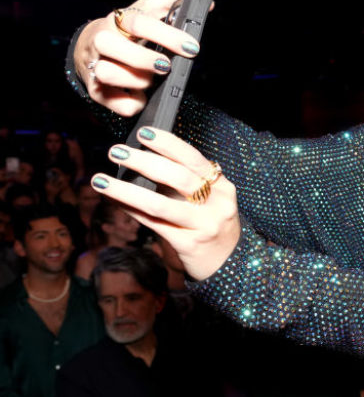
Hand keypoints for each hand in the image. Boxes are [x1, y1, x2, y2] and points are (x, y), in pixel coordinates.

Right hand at [73, 0, 208, 115]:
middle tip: (166, 66)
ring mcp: (95, 65)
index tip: (192, 47)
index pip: (138, 21)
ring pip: (106, 73)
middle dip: (142, 58)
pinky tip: (141, 97)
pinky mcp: (97, 91)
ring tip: (150, 81)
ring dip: (135, 80)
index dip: (167, 34)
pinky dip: (131, 104)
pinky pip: (113, 102)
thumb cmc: (128, 29)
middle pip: (110, 44)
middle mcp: (102, 41)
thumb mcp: (147, 9)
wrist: (90, 48)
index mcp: (119, 20)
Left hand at [91, 127, 239, 279]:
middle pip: (178, 178)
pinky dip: (129, 210)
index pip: (193, 159)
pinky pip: (153, 224)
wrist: (229, 263)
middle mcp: (217, 205)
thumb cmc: (211, 224)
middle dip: (143, 162)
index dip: (168, 144)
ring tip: (101, 180)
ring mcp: (204, 226)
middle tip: (116, 152)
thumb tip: (143, 159)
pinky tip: (113, 200)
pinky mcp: (189, 244)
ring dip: (126, 190)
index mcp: (222, 187)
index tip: (143, 134)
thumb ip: (187, 182)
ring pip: (159, 204)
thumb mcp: (211, 200)